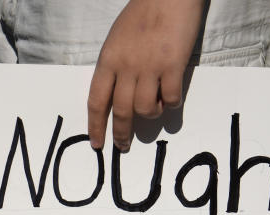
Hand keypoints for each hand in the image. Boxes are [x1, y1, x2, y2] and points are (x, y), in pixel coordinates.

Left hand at [88, 0, 203, 150]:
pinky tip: (172, 97)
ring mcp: (150, 67)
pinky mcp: (173, 66)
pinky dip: (172, 104)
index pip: (97, 101)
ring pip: (146, 109)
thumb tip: (117, 95)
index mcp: (109, 60)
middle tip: (124, 146)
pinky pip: (171, 98)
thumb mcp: (117, 39)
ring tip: (156, 107)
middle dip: (122, 134)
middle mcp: (127, 67)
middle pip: (121, 111)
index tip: (97, 144)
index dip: (96, 126)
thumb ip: (115, 66)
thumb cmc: (143, 13)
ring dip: (151, 115)